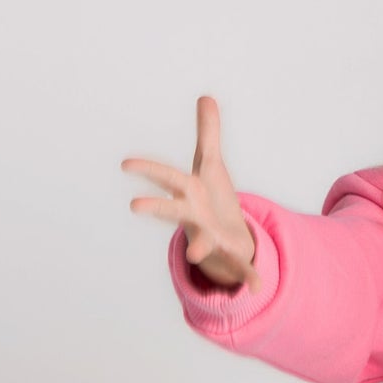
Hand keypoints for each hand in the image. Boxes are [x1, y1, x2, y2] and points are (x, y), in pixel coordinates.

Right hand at [121, 95, 261, 291]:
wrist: (223, 241)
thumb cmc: (211, 200)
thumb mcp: (212, 163)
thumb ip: (209, 132)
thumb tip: (206, 96)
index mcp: (189, 193)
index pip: (167, 177)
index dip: (148, 169)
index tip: (125, 163)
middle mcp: (194, 216)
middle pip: (173, 210)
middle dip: (157, 207)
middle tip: (134, 205)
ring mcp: (210, 236)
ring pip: (201, 242)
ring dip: (198, 247)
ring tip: (195, 254)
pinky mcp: (231, 254)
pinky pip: (239, 268)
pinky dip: (248, 276)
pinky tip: (256, 286)